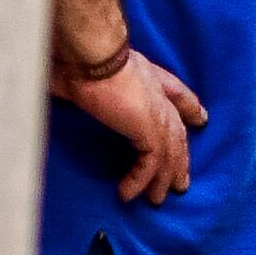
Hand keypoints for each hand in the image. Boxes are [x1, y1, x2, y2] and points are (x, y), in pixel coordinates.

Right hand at [56, 45, 206, 202]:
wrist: (92, 56)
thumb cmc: (81, 57)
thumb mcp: (83, 71)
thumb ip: (79, 84)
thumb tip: (56, 85)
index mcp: (147, 76)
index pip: (178, 94)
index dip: (189, 108)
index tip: (199, 119)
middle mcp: (158, 93)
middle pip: (178, 130)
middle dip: (180, 156)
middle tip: (181, 179)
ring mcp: (158, 113)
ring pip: (170, 152)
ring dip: (164, 178)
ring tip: (158, 198)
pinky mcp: (151, 130)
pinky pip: (151, 164)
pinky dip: (140, 180)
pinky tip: (128, 193)